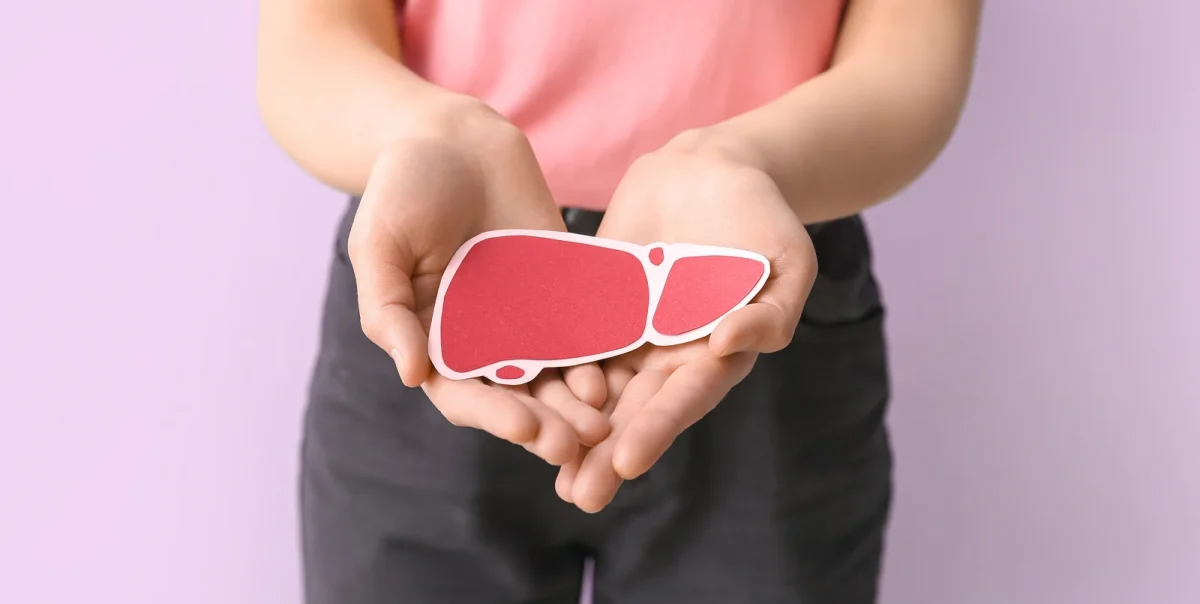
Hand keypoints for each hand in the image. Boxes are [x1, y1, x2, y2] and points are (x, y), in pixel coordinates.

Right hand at [348, 99, 608, 464]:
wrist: (454, 138)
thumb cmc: (402, 187)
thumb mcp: (379, 243)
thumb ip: (389, 309)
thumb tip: (410, 376)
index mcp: (432, 340)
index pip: (462, 395)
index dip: (493, 415)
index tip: (524, 429)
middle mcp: (480, 341)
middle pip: (515, 397)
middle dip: (544, 424)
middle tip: (575, 445)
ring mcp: (523, 320)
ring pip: (553, 376)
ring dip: (575, 406)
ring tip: (602, 426)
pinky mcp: (560, 293)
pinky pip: (581, 333)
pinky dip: (596, 358)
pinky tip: (613, 375)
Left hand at [556, 133, 818, 510]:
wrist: (710, 168)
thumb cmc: (762, 215)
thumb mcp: (788, 261)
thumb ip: (773, 311)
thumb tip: (733, 343)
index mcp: (715, 354)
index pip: (685, 399)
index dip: (657, 430)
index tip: (627, 462)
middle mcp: (668, 354)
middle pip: (635, 410)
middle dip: (606, 453)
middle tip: (578, 493)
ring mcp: (629, 332)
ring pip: (596, 387)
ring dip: (572, 427)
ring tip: (545, 463)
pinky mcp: (596, 304)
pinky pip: (569, 336)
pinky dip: (546, 366)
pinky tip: (515, 393)